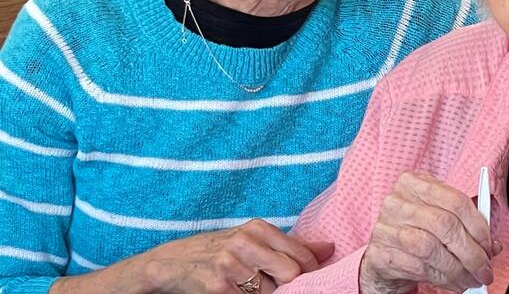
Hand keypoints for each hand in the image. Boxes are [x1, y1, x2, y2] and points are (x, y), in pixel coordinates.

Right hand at [139, 219, 333, 292]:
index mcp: (258, 228)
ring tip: (250, 287)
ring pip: (270, 292)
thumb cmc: (218, 251)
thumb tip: (329, 248)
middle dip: (290, 286)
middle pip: (290, 274)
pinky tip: (237, 291)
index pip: (300, 255)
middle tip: (279, 287)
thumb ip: (290, 245)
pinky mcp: (218, 288)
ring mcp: (231, 266)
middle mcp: (245, 243)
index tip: (310, 280)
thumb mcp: (252, 240)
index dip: (310, 273)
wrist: (171, 263)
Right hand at [359, 172, 499, 293]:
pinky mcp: (379, 253)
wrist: (384, 253)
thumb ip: (466, 225)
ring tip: (470, 279)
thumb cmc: (417, 230)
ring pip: (431, 248)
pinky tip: (453, 282)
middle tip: (484, 269)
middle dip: (471, 252)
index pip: (455, 200)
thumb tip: (493, 245)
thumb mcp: (440, 217)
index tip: (489, 245)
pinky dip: (442, 279)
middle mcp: (397, 201)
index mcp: (415, 183)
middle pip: (445, 225)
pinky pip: (419, 267)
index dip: (478, 226)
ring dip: (458, 269)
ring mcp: (385, 227)